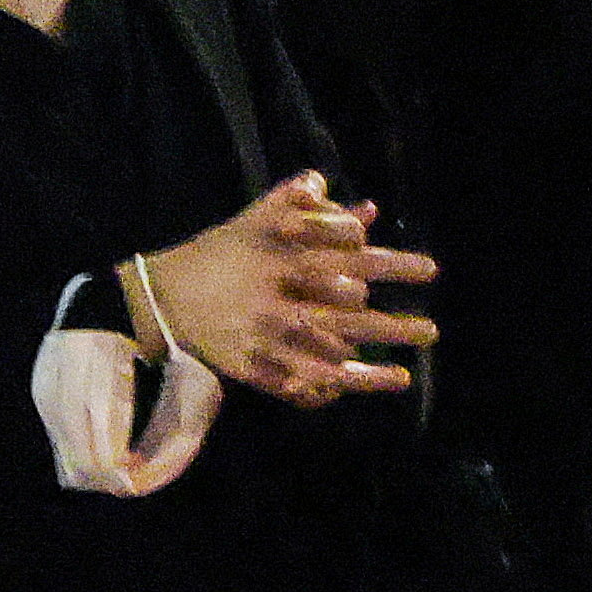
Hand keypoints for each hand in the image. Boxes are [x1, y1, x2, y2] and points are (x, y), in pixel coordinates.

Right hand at [133, 171, 435, 403]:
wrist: (159, 297)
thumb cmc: (217, 254)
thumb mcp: (259, 220)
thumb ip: (309, 209)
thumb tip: (367, 207)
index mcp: (286, 255)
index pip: (355, 254)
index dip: (396, 264)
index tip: (430, 271)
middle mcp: (281, 294)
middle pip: (352, 309)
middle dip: (394, 323)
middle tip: (432, 331)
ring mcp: (265, 331)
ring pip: (331, 346)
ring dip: (371, 359)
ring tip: (406, 367)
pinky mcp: (249, 361)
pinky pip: (296, 377)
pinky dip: (331, 383)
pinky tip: (360, 384)